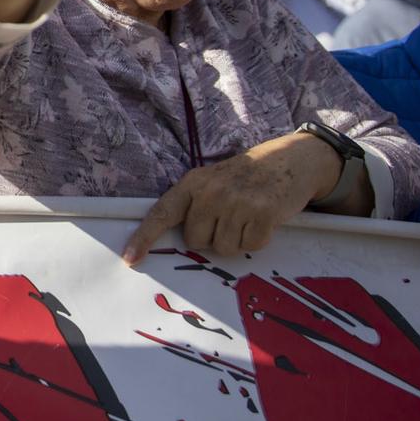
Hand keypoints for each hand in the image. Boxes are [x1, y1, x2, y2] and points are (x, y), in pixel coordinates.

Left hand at [123, 129, 340, 263]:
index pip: (162, 213)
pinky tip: (262, 220)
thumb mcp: (212, 181)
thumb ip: (193, 205)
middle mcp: (211, 192)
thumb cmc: (245, 177)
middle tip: (229, 217)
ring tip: (247, 216)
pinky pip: (250, 247)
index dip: (144, 238)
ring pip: (223, 249)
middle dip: (210, 237)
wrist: (289, 161)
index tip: (130, 259)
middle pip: (195, 241)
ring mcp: (237, 203)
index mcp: (193, 183)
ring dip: (236, 240)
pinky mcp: (262, 215)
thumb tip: (178, 240)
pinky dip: (257, 240)